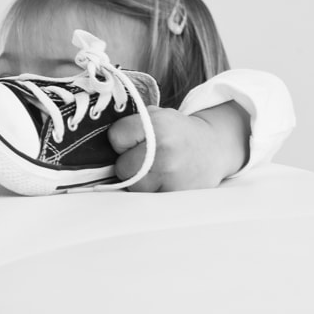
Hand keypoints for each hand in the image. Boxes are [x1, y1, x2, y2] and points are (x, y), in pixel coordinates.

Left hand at [108, 103, 249, 192]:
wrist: (215, 148)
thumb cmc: (180, 132)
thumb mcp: (159, 115)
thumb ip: (133, 123)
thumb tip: (97, 140)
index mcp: (158, 125)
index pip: (116, 137)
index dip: (123, 139)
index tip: (135, 139)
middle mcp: (164, 151)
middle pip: (121, 167)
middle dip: (130, 163)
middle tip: (148, 157)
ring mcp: (170, 176)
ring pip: (133, 186)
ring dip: (140, 180)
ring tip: (158, 169)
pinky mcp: (175, 196)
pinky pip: (147, 197)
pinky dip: (152, 191)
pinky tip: (166, 179)